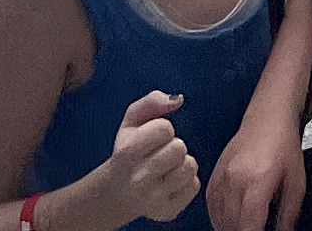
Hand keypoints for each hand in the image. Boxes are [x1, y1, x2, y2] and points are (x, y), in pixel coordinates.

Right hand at [98, 91, 198, 230]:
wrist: (118, 192)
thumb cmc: (128, 151)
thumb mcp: (130, 122)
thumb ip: (151, 102)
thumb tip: (178, 100)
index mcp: (127, 153)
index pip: (165, 129)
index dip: (162, 129)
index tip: (152, 138)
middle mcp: (138, 180)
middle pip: (179, 148)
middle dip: (173, 146)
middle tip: (159, 153)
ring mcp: (153, 199)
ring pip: (190, 166)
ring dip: (181, 163)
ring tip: (165, 167)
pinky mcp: (167, 212)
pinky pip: (194, 185)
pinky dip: (186, 181)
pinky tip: (169, 182)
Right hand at [205, 110, 300, 230]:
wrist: (267, 117)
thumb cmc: (284, 145)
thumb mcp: (297, 182)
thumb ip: (289, 213)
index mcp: (257, 183)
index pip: (249, 226)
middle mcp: (235, 181)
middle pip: (232, 225)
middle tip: (257, 228)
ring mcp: (221, 178)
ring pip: (219, 218)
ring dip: (231, 228)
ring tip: (246, 226)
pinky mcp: (214, 175)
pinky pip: (211, 206)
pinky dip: (219, 218)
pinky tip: (231, 220)